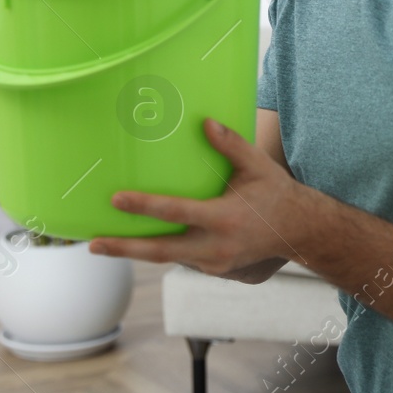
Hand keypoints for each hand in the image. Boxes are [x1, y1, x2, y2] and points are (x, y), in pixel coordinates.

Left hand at [89, 117, 303, 278]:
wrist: (300, 232)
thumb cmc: (276, 193)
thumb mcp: (257, 166)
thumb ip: (231, 144)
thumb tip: (205, 122)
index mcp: (224, 218)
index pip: (176, 212)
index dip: (145, 206)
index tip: (116, 200)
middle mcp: (216, 246)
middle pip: (160, 251)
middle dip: (125, 249)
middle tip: (92, 245)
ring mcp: (214, 263)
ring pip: (168, 258)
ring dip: (137, 251)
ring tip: (104, 243)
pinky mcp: (214, 269)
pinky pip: (182, 259)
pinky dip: (161, 251)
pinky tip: (139, 242)